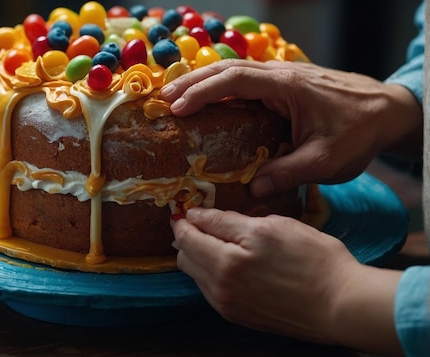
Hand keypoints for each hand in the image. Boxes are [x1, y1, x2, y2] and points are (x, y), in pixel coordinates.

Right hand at [160, 60, 421, 196]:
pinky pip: (246, 78)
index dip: (202, 91)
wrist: (389, 110)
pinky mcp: (286, 82)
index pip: (234, 80)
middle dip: (192, 81)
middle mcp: (280, 74)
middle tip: (163, 99)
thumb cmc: (360, 133)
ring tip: (176, 96)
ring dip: (204, 80)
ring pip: (234, 70)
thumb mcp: (326, 161)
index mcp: (286, 87)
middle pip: (226, 68)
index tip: (177, 107)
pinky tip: (211, 98)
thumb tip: (252, 190)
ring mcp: (283, 75)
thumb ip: (288, 173)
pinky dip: (221, 85)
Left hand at [171, 207, 402, 354]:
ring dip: (195, 255)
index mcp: (227, 260)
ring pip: (195, 274)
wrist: (341, 304)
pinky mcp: (238, 316)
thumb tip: (201, 216)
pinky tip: (227, 262)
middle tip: (198, 222)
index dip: (184, 218)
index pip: (190, 233)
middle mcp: (221, 286)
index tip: (185, 210)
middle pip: (185, 256)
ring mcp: (228, 304)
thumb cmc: (314, 260)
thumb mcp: (272, 226)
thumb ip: (229, 221)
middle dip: (186, 236)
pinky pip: (209, 290)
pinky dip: (209, 273)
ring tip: (212, 240)